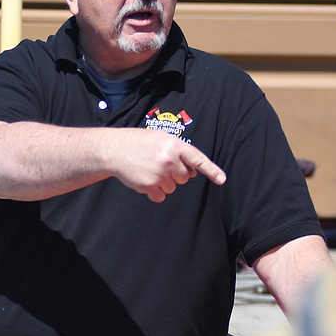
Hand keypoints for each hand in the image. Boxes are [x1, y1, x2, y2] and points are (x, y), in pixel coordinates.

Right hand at [111, 129, 225, 202]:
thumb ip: (178, 152)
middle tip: (159, 165)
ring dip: (163, 183)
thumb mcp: (160, 138)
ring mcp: (160, 173)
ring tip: (148, 170)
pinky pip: (161, 196)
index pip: (198, 159)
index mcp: (174, 145)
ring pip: (173, 188)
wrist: (113, 149)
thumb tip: (192, 173)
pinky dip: (154, 192)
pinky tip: (144, 180)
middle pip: (184, 178)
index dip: (211, 170)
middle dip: (175, 175)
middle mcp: (169, 159)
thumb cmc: (137, 142)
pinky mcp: (150, 185)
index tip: (222, 180)